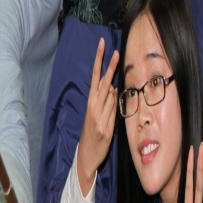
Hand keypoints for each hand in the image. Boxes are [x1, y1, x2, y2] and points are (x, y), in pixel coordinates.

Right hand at [77, 37, 119, 196]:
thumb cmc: (92, 134)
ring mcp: (99, 117)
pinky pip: (114, 111)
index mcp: (90, 102)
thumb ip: (104, 101)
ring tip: (110, 100)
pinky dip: (115, 107)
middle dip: (109, 65)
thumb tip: (112, 87)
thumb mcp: (96, 115)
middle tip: (114, 49)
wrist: (86, 156)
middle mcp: (93, 107)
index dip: (99, 61)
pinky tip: (113, 106)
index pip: (95, 77)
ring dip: (114, 92)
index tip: (102, 46)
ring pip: (111, 96)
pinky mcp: (106, 127)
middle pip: (103, 81)